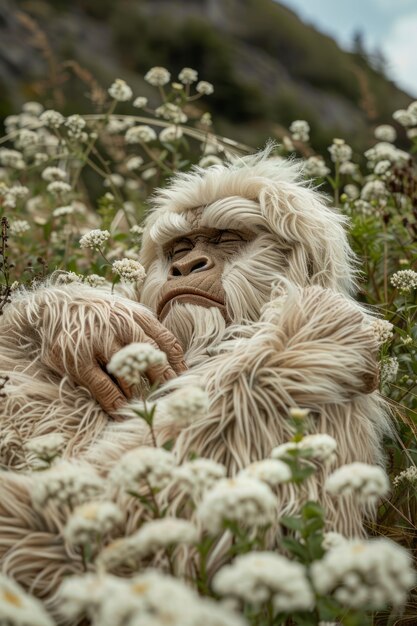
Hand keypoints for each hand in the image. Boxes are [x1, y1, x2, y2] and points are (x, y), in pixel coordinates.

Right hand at [42, 299, 185, 416]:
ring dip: (139, 394)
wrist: (56, 305)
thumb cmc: (100, 314)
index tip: (185, 383)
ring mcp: (99, 341)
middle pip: (151, 358)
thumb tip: (176, 362)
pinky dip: (114, 401)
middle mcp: (121, 325)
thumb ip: (149, 331)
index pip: (167, 342)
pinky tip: (121, 410)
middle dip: (163, 381)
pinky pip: (103, 386)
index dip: (178, 366)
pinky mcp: (79, 359)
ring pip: (129, 374)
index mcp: (137, 316)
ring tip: (147, 407)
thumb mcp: (127, 313)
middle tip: (170, 399)